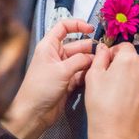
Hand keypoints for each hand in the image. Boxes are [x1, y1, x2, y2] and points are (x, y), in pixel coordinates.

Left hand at [1, 19, 93, 138]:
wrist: (33, 114)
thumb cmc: (41, 87)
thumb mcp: (61, 70)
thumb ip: (79, 60)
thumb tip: (93, 55)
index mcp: (49, 46)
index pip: (63, 27)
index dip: (77, 25)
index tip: (91, 28)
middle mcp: (56, 55)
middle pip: (76, 45)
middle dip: (89, 47)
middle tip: (104, 51)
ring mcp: (62, 69)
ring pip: (81, 60)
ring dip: (91, 61)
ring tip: (104, 62)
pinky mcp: (67, 82)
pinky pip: (81, 73)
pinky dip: (88, 73)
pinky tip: (97, 73)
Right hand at [85, 42, 138, 138]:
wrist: (115, 133)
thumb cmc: (100, 102)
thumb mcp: (93, 75)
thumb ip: (100, 57)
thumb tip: (104, 47)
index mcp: (130, 59)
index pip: (125, 46)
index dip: (115, 52)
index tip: (107, 63)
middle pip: (135, 60)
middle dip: (124, 65)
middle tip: (112, 79)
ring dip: (133, 78)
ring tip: (121, 93)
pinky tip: (129, 102)